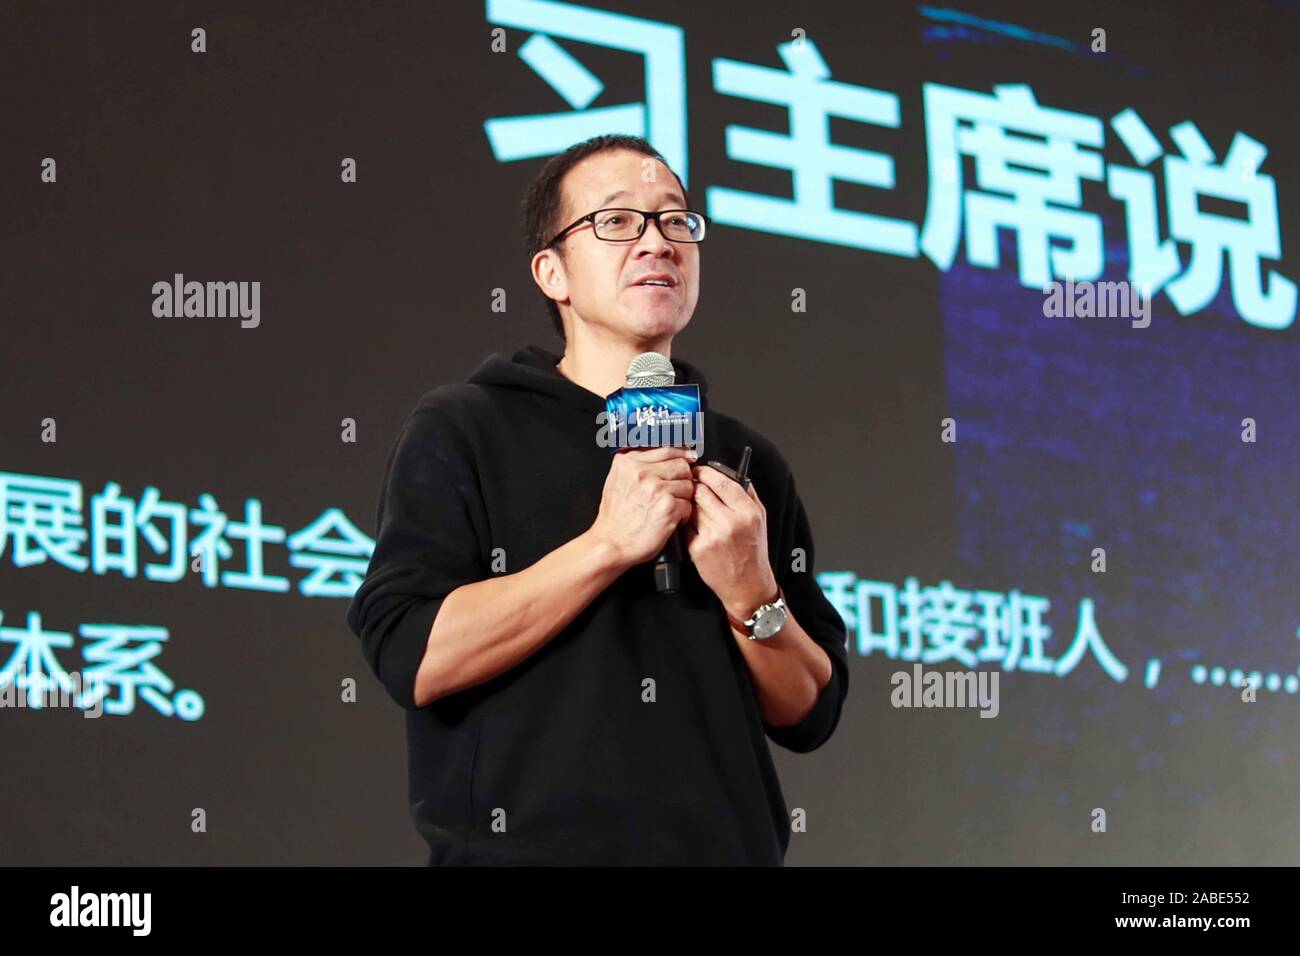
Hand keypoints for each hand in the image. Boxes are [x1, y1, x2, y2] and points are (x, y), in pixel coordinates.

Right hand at [588, 446, 696, 568]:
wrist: (611, 543)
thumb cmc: (615, 519)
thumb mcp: (617, 481)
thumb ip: (635, 465)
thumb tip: (663, 454)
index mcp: (628, 462)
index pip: (666, 448)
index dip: (681, 454)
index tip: (688, 457)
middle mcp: (642, 472)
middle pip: (681, 465)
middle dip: (683, 478)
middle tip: (676, 491)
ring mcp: (655, 488)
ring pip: (688, 484)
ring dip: (684, 497)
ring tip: (670, 507)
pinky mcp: (667, 506)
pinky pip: (688, 504)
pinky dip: (684, 514)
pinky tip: (672, 518)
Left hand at [683, 466, 778, 621]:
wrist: (747, 585)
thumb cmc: (753, 552)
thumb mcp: (760, 519)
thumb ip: (747, 494)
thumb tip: (732, 473)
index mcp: (747, 512)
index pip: (721, 482)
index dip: (706, 473)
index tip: (700, 472)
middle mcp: (731, 523)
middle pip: (701, 491)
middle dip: (696, 488)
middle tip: (696, 490)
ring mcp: (712, 536)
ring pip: (691, 507)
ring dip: (692, 506)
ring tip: (702, 515)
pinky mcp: (698, 548)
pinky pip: (686, 525)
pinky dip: (689, 525)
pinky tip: (700, 531)